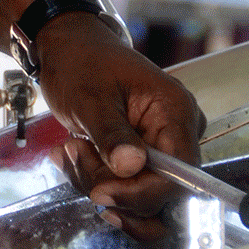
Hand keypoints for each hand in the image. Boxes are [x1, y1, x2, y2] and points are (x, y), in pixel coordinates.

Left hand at [35, 13, 204, 240]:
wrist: (69, 51)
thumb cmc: (81, 62)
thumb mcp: (90, 96)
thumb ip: (110, 132)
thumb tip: (131, 167)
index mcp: (176, 112)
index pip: (178, 175)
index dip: (141, 193)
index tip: (100, 190)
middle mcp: (178, 135)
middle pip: (157, 191)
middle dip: (111, 184)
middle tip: (74, 151)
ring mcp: (162, 149)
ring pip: (138, 197)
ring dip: (96, 182)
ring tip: (69, 149)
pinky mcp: (143, 161)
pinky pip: (125, 190)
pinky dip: (94, 179)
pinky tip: (71, 156)